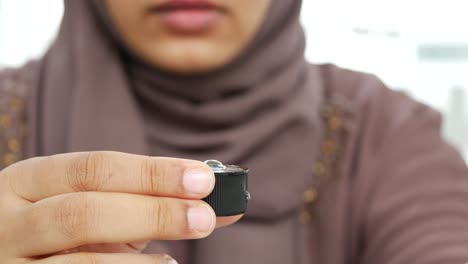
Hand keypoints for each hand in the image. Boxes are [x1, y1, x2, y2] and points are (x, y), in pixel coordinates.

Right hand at [0, 151, 241, 262]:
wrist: (13, 254)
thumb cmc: (64, 230)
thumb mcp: (95, 204)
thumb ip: (149, 199)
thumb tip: (220, 203)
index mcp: (27, 181)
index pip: (94, 168)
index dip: (152, 173)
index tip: (203, 178)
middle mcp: (9, 221)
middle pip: (85, 212)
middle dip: (153, 212)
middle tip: (204, 217)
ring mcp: (8, 263)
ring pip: (78, 262)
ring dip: (138, 262)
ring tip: (177, 257)